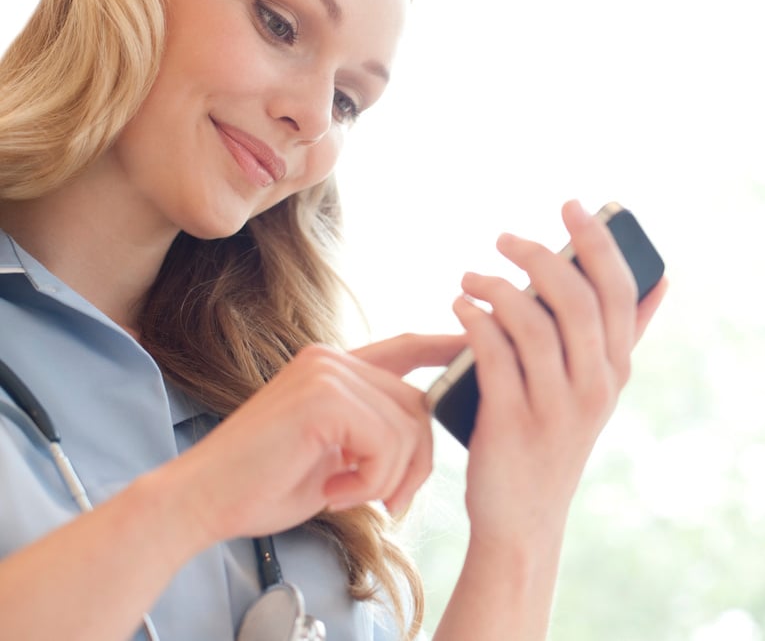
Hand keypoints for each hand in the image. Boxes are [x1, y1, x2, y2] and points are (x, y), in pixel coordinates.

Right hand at [167, 333, 462, 543]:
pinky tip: (332, 492)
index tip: (475, 349)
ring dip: (387, 479)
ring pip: (407, 429)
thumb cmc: (264, 484)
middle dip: (417, 464)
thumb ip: (373, 431)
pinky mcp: (324, 398)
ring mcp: (327, 374)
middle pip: (418, 405)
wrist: (201, 500)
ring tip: (345, 495)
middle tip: (389, 503)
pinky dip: (369, 482)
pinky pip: (386, 445)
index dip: (446, 347)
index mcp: (334, 368)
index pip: (406, 348)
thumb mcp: (333, 451)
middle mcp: (332, 360)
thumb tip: (422, 435)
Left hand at [452, 200, 667, 547]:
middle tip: (504, 238)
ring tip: (469, 278)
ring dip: (495, 288)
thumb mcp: (599, 390)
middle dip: (540, 255)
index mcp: (616, 368)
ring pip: (532, 323)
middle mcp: (594, 385)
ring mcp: (555, 406)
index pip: (618, 290)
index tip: (571, 205)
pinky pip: (494, 355)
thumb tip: (663, 282)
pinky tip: (460, 306)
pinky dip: (475, 321)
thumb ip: (623, 335)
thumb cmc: (556, 439)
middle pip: (576, 298)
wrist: (524, 518)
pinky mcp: (512, 423)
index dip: (597, 241)